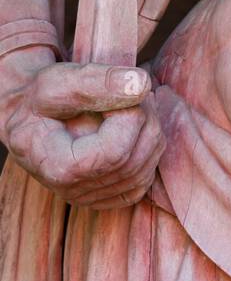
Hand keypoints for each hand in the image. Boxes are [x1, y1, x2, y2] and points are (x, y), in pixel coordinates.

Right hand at [4, 62, 163, 208]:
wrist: (29, 121)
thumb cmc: (39, 102)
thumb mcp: (56, 82)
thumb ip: (95, 82)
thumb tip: (142, 84)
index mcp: (58, 168)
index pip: (115, 152)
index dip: (129, 116)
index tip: (118, 92)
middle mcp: (75, 191)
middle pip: (134, 161)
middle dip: (144, 118)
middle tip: (130, 91)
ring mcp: (93, 198)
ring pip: (146, 169)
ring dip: (150, 129)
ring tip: (129, 104)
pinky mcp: (108, 197)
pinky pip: (145, 178)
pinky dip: (149, 148)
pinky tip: (133, 126)